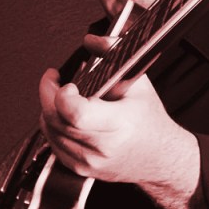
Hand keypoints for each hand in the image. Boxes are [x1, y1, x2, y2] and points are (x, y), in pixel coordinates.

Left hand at [37, 35, 200, 208]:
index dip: (63, 94)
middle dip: (48, 94)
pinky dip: (53, 126)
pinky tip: (64, 116)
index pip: (76, 113)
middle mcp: (103, 146)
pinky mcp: (81, 169)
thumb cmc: (150, 122)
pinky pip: (53, 145)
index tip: (67, 81)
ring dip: (49, 109)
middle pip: (56, 120)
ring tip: (60, 96)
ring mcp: (90, 161)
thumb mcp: (138, 82)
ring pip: (50, 131)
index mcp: (119, 124)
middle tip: (54, 80)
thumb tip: (92, 40)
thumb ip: (113, 55)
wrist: (160, 157)